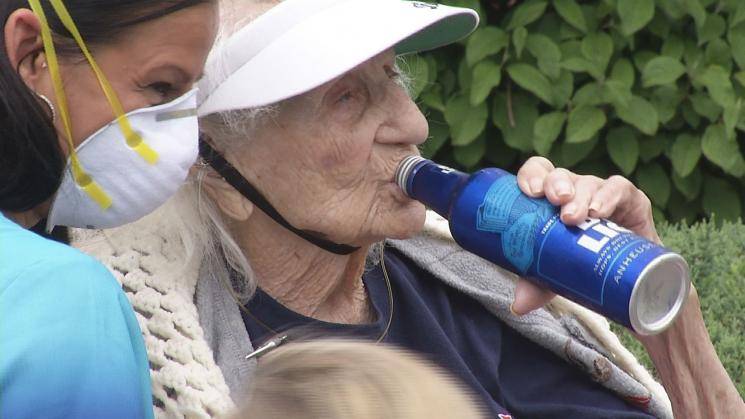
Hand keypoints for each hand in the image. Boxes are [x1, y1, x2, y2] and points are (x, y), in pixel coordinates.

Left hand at [511, 156, 660, 314]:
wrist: (634, 280)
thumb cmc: (586, 265)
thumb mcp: (559, 275)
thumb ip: (538, 285)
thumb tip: (518, 305)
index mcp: (550, 200)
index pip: (537, 174)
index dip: (531, 176)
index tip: (528, 192)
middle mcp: (574, 191)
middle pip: (560, 175)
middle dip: (556, 184)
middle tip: (556, 203)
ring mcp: (601, 193)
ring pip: (588, 183)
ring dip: (580, 196)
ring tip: (574, 217)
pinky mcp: (630, 200)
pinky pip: (619, 189)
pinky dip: (609, 196)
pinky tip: (600, 210)